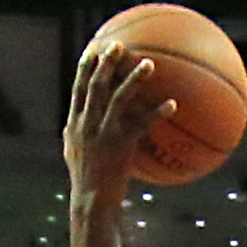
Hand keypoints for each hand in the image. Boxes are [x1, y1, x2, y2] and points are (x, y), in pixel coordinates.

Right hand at [63, 41, 177, 202]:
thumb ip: (79, 133)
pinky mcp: (120, 145)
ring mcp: (102, 133)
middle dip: (106, 63)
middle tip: (119, 46)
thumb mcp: (76, 153)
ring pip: (118, 98)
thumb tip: (85, 120)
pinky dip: (157, 112)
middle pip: (95, 85)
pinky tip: (172, 103)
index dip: (85, 67)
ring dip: (134, 79)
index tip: (93, 49)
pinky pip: (142, 124)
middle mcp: (86, 123)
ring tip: (149, 64)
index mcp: (74, 123)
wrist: (92, 201)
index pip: (78, 88)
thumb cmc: (87, 181)